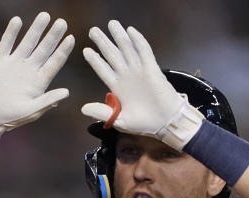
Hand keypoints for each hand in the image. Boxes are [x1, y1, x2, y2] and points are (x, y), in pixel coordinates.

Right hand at [0, 12, 74, 144]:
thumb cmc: (11, 117)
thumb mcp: (31, 111)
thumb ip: (47, 101)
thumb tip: (66, 93)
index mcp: (39, 82)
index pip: (54, 63)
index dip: (63, 51)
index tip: (71, 38)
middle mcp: (29, 70)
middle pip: (44, 49)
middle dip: (52, 36)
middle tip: (62, 22)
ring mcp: (14, 64)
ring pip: (28, 42)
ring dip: (36, 29)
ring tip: (44, 16)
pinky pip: (6, 43)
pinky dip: (11, 33)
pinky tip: (17, 21)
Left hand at [81, 21, 202, 149]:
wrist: (165, 123)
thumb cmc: (144, 123)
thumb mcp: (119, 120)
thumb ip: (102, 113)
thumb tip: (83, 109)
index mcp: (118, 88)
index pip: (103, 70)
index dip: (95, 60)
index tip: (86, 50)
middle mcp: (127, 76)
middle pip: (112, 55)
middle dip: (103, 42)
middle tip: (93, 31)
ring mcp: (139, 71)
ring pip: (127, 50)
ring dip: (119, 37)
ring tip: (111, 24)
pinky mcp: (152, 69)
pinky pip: (144, 52)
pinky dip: (138, 41)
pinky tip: (130, 31)